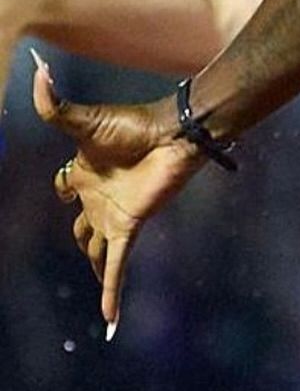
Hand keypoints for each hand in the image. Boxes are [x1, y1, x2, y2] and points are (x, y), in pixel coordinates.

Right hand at [32, 53, 203, 329]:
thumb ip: (54, 103)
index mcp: (83, 171)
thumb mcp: (83, 119)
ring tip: (101, 289)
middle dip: (79, 235)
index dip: (60, 189)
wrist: (172, 136)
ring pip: (96, 249)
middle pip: (80, 225)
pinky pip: (118, 268)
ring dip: (96, 266)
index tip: (62, 192)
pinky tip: (110, 322)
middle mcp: (97, 197)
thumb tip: (36, 68)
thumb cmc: (132, 124)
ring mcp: (113, 215)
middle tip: (83, 244)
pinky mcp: (129, 228)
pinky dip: (113, 294)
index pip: (62, 187)